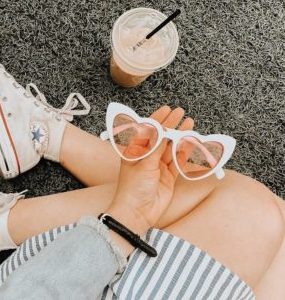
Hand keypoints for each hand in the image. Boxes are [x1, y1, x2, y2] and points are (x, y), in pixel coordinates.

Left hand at [106, 106, 193, 235]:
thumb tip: (160, 128)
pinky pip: (178, 162)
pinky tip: (190, 142)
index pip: (146, 131)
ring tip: (189, 124)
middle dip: (170, 125)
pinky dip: (184, 152)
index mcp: (134, 152)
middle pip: (160, 138)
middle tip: (181, 113)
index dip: (156, 119)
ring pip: (171, 148)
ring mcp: (158, 168)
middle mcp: (146, 158)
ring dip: (180, 137)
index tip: (166, 110)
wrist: (137, 213)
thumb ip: (155, 147)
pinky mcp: (168, 178)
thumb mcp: (144, 164)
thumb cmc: (133, 188)